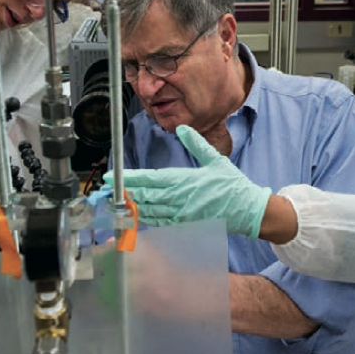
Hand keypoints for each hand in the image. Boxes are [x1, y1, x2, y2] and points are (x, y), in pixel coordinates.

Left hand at [104, 125, 270, 237]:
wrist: (248, 210)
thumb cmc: (232, 185)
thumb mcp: (215, 160)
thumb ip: (195, 144)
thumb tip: (181, 128)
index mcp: (184, 181)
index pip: (150, 180)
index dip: (129, 179)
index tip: (112, 178)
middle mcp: (179, 199)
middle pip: (144, 197)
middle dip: (124, 194)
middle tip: (106, 191)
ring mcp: (181, 214)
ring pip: (149, 211)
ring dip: (132, 207)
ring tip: (116, 202)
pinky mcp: (185, 225)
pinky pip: (160, 223)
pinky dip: (146, 219)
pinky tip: (138, 215)